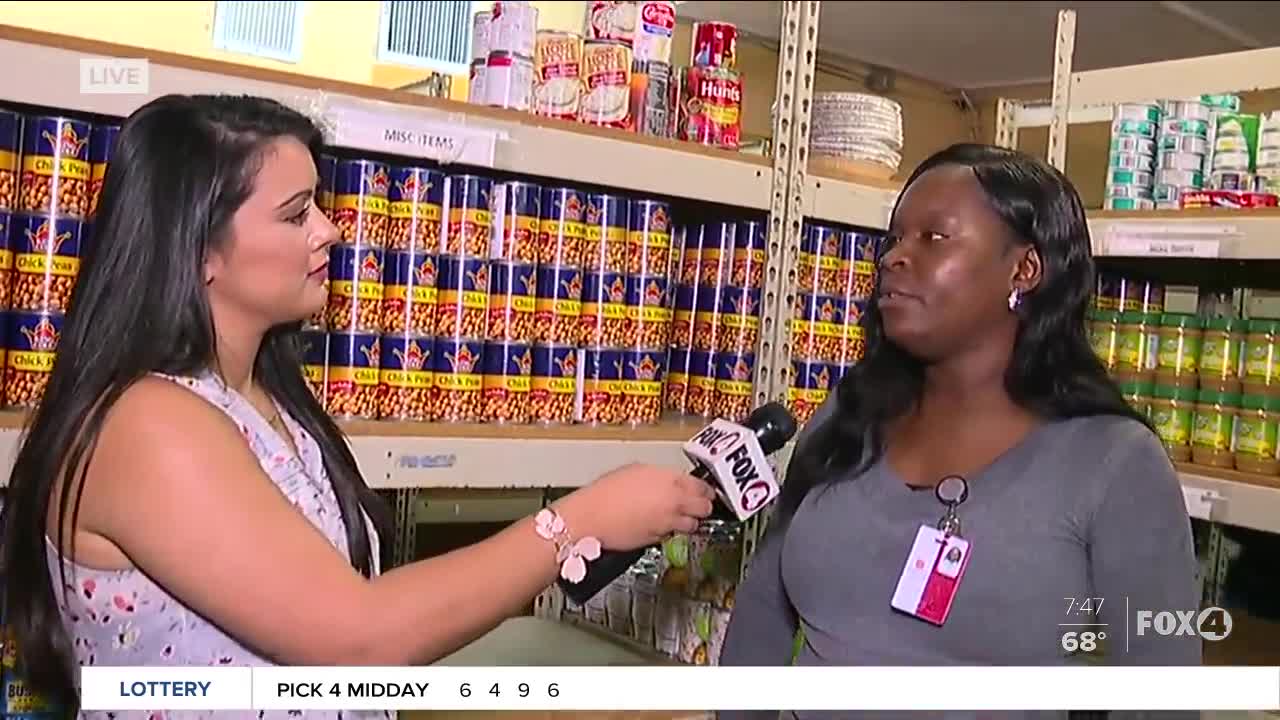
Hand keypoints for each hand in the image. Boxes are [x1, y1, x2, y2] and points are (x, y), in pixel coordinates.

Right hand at [555, 464, 715, 550]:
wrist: (591, 517)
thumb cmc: (606, 492)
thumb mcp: (637, 471)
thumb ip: (661, 478)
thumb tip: (670, 482)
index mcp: (671, 480)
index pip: (703, 487)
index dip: (705, 490)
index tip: (705, 492)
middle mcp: (675, 502)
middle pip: (705, 508)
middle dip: (702, 507)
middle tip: (696, 505)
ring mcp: (668, 523)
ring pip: (693, 525)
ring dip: (688, 521)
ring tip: (675, 516)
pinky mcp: (659, 539)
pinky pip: (672, 535)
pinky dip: (669, 531)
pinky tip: (656, 524)